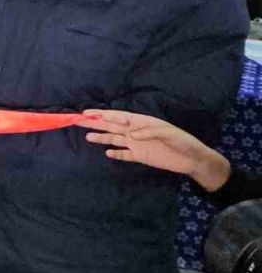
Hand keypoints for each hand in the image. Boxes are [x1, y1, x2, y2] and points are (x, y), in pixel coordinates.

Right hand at [81, 109, 230, 190]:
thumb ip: (150, 132)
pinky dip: (116, 154)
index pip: (120, 116)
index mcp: (142, 122)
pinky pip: (124, 154)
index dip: (104, 114)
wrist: (193, 159)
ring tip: (87, 136)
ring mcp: (137, 144)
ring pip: (114, 139)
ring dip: (102, 138)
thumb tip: (132, 135)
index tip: (89, 113)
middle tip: (79, 120)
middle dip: (96, 122)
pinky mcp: (140, 156)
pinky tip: (107, 153)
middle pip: (112, 126)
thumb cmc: (183, 142)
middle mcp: (136, 131)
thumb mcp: (169, 133)